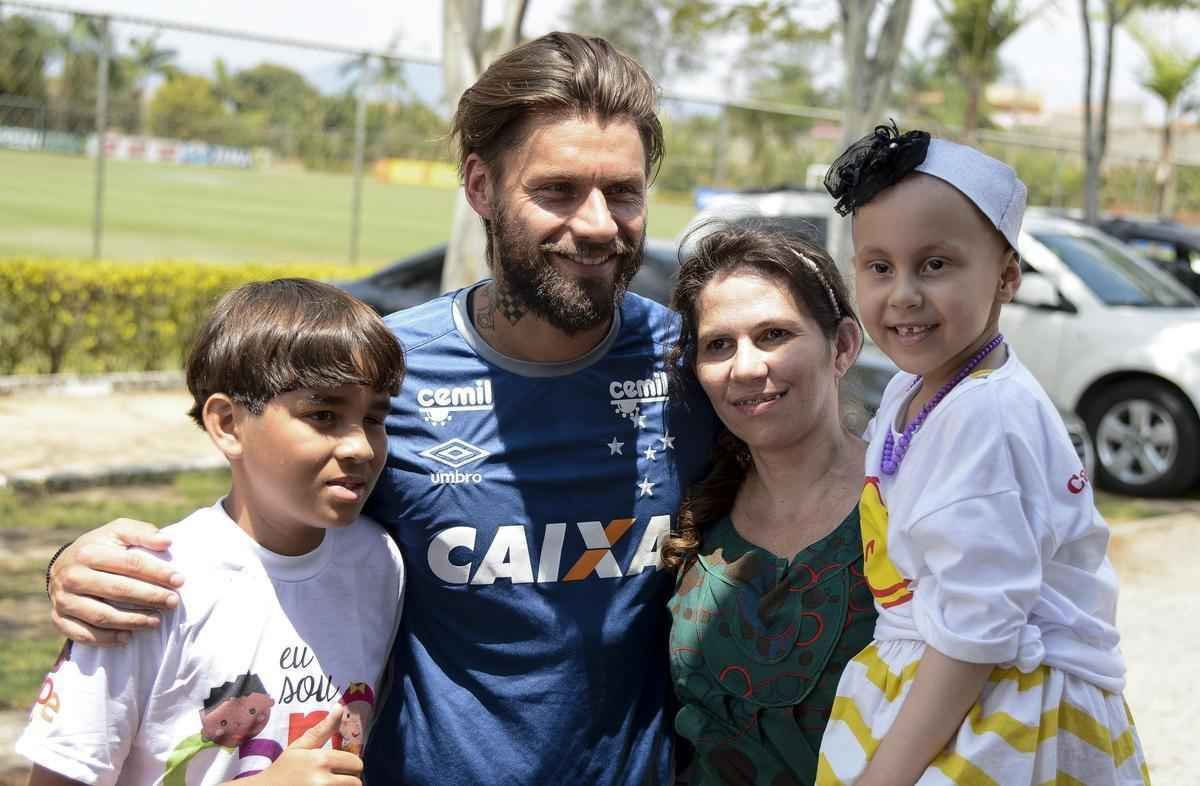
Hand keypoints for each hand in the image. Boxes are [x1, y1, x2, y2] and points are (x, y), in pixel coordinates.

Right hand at [49, 519, 182, 645]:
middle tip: (173, 602)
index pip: (130, 564)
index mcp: (89, 552)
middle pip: (118, 590)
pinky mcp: (59, 618)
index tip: (179, 580)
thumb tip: (166, 541)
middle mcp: (73, 576)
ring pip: (102, 615)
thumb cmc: (101, 547)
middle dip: (150, 597)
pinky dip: (106, 639)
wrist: (65, 566)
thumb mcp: (118, 531)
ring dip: (132, 621)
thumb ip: (142, 533)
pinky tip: (127, 637)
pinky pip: (83, 634)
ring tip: (156, 621)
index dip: (157, 572)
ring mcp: (64, 599)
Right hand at [238, 706, 362, 785]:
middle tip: (337, 778)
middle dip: (349, 779)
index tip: (342, 767)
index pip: (356, 763)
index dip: (351, 765)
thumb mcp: (300, 746)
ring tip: (331, 784)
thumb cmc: (283, 768)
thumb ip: (323, 729)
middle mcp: (323, 780)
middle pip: (356, 781)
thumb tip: (340, 706)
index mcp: (321, 760)